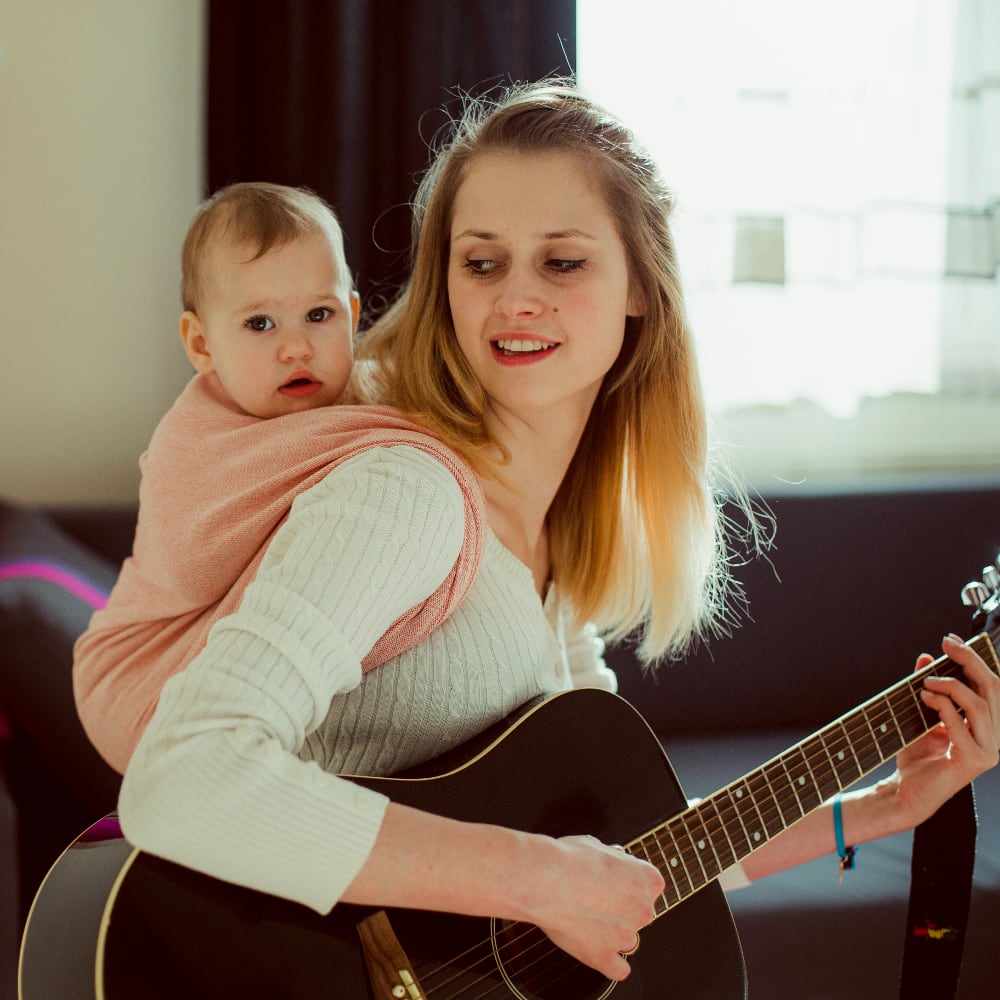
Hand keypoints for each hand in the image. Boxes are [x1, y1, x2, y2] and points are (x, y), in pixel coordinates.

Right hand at [529, 834, 663, 981]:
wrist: (547, 880)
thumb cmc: (570, 860)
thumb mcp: (597, 845)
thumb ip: (612, 860)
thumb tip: (610, 862)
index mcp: (647, 880)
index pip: (649, 883)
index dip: (628, 880)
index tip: (614, 879)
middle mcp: (643, 910)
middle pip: (639, 912)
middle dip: (621, 906)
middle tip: (596, 896)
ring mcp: (625, 935)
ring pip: (627, 938)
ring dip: (613, 931)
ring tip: (587, 918)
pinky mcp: (604, 956)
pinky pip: (618, 969)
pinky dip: (611, 963)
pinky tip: (600, 951)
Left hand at [892, 634, 999, 827]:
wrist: (905, 790)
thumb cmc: (915, 756)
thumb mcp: (920, 713)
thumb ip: (929, 687)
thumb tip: (926, 657)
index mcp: (986, 724)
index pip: (990, 684)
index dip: (974, 658)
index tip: (951, 639)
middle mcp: (993, 736)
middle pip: (992, 688)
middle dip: (969, 660)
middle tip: (945, 644)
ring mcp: (986, 750)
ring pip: (980, 705)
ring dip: (952, 685)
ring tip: (925, 681)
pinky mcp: (972, 761)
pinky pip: (961, 725)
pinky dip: (942, 705)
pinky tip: (924, 695)